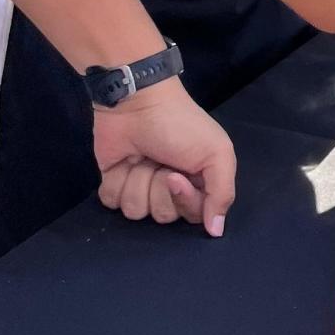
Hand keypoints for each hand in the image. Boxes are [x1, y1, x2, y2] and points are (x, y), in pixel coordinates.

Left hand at [90, 79, 235, 235]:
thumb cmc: (181, 126)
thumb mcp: (217, 153)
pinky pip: (111, 203)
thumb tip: (216, 232)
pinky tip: (123, 162)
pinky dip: (116, 181)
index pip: (193, 215)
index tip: (175, 175)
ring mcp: (140, 186)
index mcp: (198, 183)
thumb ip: (222, 194)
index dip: (184, 200)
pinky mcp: (113, 182)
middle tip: (160, 162)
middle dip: (159, 189)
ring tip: (141, 157)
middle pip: (164, 216)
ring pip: (136, 212)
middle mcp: (169, 190)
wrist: (138, 102)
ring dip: (137, 181)